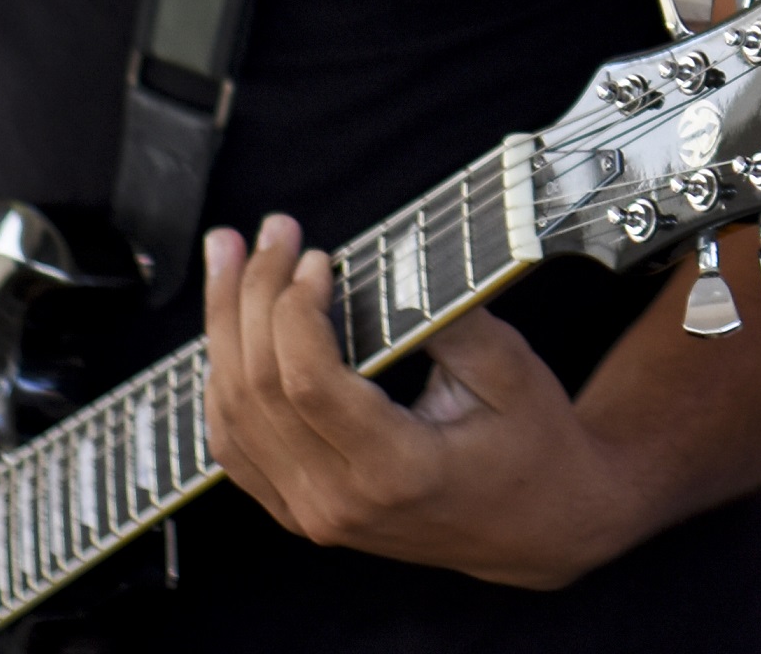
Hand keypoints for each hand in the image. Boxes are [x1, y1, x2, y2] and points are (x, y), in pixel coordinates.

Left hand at [203, 217, 648, 588]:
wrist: (537, 525)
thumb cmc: (531, 446)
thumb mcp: (510, 372)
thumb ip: (451, 319)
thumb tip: (396, 263)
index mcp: (396, 471)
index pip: (308, 387)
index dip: (295, 313)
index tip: (316, 259)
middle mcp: (339, 502)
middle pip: (257, 394)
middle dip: (249, 301)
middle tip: (268, 235)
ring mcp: (310, 515)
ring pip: (232, 419)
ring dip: (222, 333)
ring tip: (228, 263)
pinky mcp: (299, 513)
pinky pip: (236, 447)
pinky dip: (223, 383)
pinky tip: (229, 332)